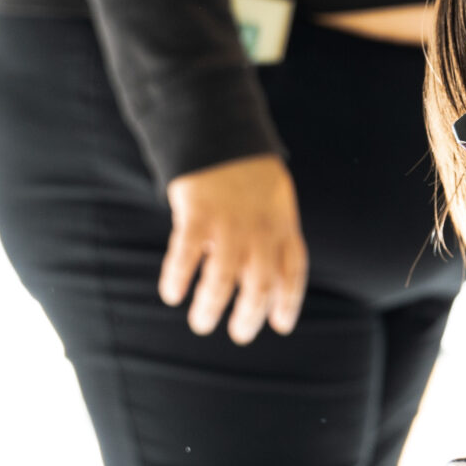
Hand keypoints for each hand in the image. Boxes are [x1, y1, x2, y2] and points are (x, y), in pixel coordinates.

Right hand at [159, 154, 308, 343]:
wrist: (221, 130)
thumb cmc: (248, 172)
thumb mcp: (276, 201)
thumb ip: (273, 236)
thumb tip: (267, 280)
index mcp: (283, 226)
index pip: (293, 272)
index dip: (289, 302)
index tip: (281, 325)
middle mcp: (260, 230)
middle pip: (259, 284)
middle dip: (250, 316)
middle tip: (239, 335)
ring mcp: (229, 223)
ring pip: (222, 279)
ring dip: (211, 307)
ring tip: (201, 324)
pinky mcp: (197, 213)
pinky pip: (186, 255)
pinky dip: (178, 278)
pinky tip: (172, 294)